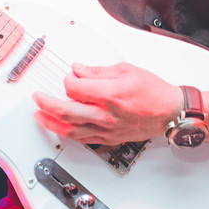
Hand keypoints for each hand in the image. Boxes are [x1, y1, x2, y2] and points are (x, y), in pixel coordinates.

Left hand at [33, 62, 181, 144]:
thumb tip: (78, 69)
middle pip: (66, 111)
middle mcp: (106, 114)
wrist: (170, 113)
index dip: (67, 80)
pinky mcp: (109, 138)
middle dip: (46, 103)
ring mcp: (107, 129)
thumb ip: (98, 71)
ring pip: (70, 130)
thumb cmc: (153, 92)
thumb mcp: (126, 70)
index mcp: (109, 94)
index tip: (70, 76)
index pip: (74, 88)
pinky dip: (67, 133)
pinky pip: (82, 139)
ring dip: (50, 123)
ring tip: (39, 116)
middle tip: (37, 98)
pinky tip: (59, 128)